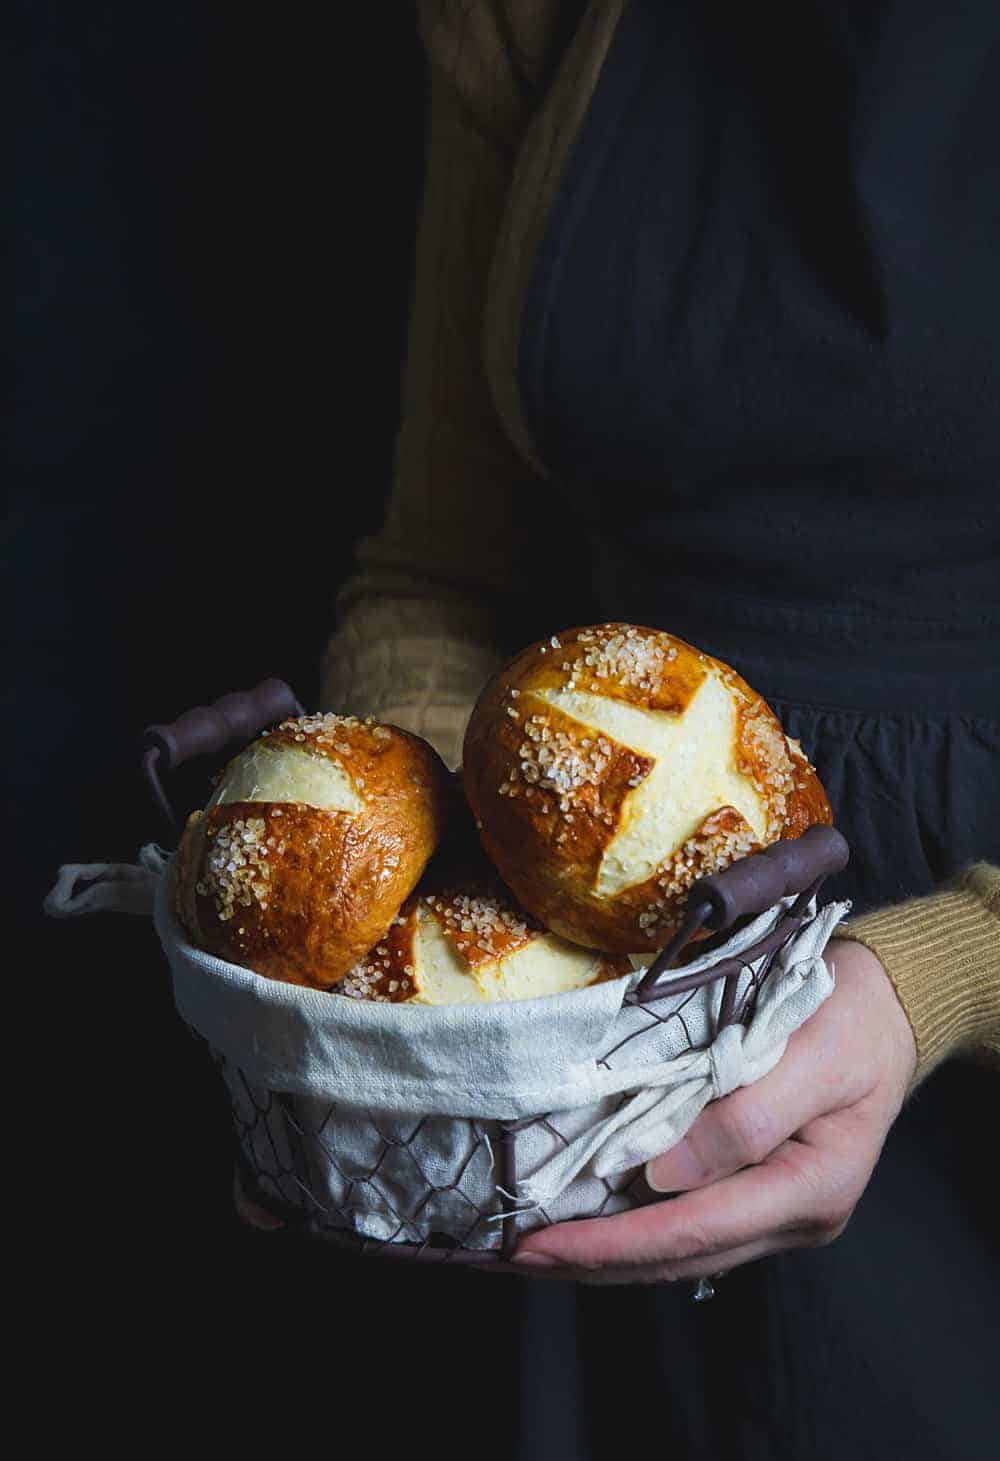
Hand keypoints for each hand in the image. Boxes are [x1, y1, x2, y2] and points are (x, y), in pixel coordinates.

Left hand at [511, 939, 916, 1282]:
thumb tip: (664, 1178)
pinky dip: (632, 1230)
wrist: (889, 1007)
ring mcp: (777, 1211)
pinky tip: (586, 1223)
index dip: (614, 1243)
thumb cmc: (852, 1018)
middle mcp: (795, 1216)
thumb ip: (746, 1116)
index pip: (695, 1231)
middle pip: (680, 1257)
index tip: (543, 1244)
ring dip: (606, 1256)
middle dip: (594, 1262)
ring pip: (680, 1253)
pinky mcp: (759, 1193)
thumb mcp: (811, 1052)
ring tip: (535, 1251)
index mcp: (813, 1187)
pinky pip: (687, 1226)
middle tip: (513, 1257)